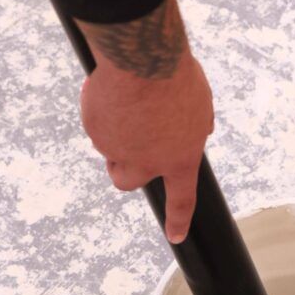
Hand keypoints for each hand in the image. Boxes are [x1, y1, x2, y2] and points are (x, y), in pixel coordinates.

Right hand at [77, 0, 214, 243]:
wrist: (142, 58)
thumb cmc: (176, 76)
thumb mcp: (200, 104)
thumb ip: (194, 126)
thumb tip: (193, 131)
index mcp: (179, 160)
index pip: (181, 200)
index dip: (178, 221)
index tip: (176, 236)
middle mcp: (146, 163)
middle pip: (126, 181)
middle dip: (122, 168)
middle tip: (126, 148)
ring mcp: (117, 149)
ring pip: (108, 145)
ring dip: (114, 129)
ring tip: (128, 98)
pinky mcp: (94, 130)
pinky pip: (95, 121)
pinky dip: (101, 108)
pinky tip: (114, 89)